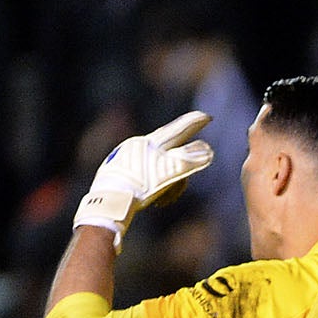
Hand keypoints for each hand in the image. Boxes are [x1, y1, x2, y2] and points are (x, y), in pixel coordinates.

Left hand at [75, 111, 213, 242]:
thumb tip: (208, 150)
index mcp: (152, 143)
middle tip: (179, 188)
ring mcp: (126, 155)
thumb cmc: (141, 186)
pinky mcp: (116, 168)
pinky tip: (151, 198)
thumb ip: (188, 161)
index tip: (206, 117)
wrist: (109, 200)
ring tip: (164, 201)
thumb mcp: (168, 174)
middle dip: (178, 171)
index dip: (194, 124)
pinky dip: (152, 183)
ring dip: (166, 183)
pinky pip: (143, 171)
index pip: (178, 131)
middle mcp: (138, 145)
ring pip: (156, 164)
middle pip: (169, 151)